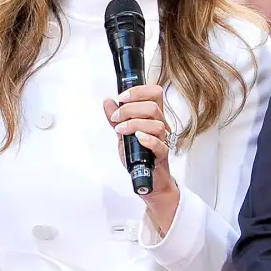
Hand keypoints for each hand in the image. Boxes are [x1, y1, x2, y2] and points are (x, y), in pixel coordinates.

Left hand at [103, 83, 179, 234]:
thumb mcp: (123, 133)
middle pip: (153, 106)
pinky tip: (137, 139)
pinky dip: (147, 139)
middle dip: (130, 108)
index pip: (154, 93)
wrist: (148, 179)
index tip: (121, 97)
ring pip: (156, 124)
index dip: (138, 91)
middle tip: (117, 118)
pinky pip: (159, 144)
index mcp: (153, 116)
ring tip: (121, 131)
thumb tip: (108, 102)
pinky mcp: (162, 155)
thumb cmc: (139, 155)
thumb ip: (116, 118)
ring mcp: (162, 140)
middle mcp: (160, 125)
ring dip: (134, 124)